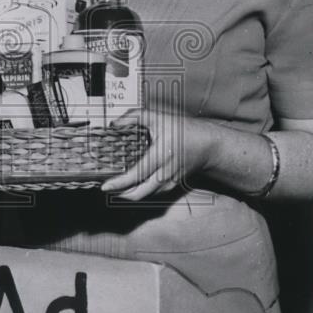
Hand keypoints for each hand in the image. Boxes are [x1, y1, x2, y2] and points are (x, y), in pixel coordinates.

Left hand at [100, 107, 216, 200]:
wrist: (208, 145)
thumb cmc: (183, 130)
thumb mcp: (158, 117)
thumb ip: (134, 116)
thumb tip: (115, 124)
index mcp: (160, 156)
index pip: (136, 175)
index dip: (119, 183)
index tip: (104, 186)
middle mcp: (165, 172)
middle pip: (139, 193)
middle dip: (119, 194)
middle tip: (105, 188)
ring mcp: (169, 181)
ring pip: (145, 195)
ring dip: (128, 194)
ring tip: (114, 188)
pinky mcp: (172, 185)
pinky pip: (152, 193)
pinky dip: (139, 191)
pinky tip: (130, 186)